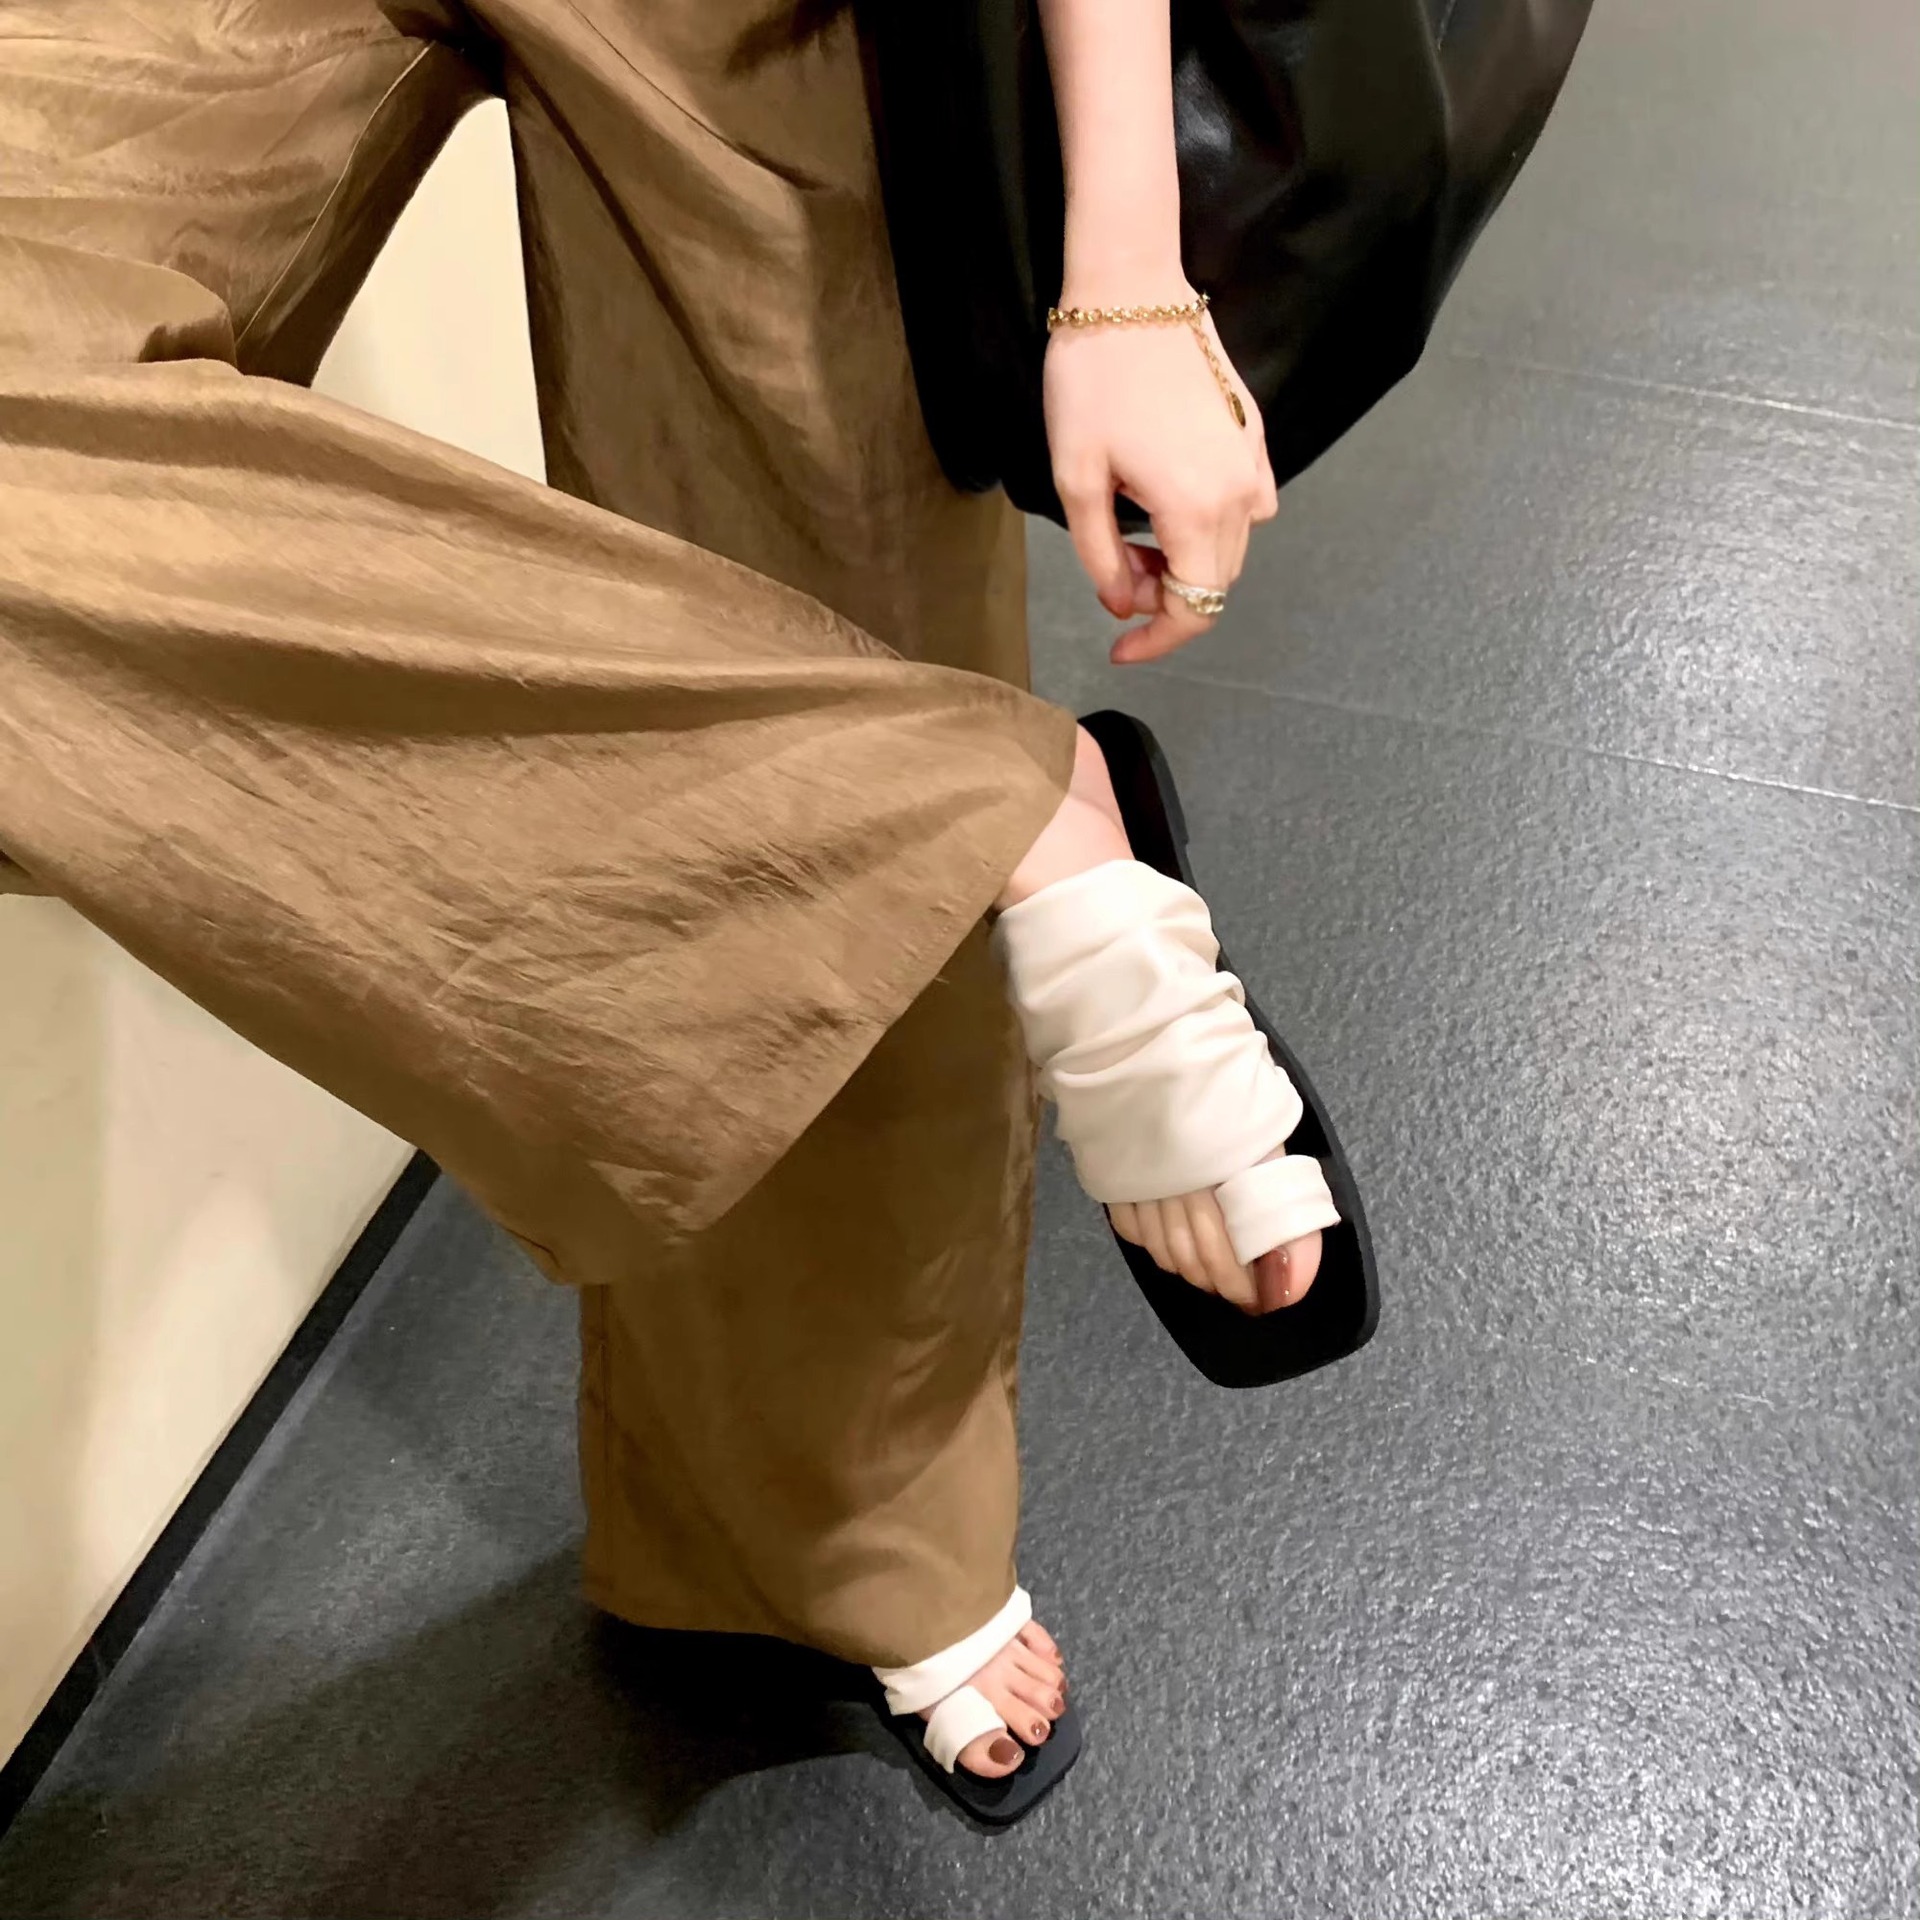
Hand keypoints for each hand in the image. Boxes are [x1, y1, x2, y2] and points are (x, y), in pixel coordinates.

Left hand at [1043, 295, 1278, 662]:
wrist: (1130, 292)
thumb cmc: (1092, 381)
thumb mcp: (1076, 480)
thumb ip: (1102, 556)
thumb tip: (1123, 602)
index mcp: (1198, 510)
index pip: (1194, 609)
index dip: (1156, 641)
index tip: (1118, 649)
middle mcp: (1241, 494)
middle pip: (1216, 585)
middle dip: (1165, 601)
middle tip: (1115, 578)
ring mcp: (1254, 462)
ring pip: (1231, 549)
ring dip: (1186, 564)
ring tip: (1134, 541)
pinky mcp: (1254, 435)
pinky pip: (1246, 506)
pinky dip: (1208, 527)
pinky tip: (1167, 505)